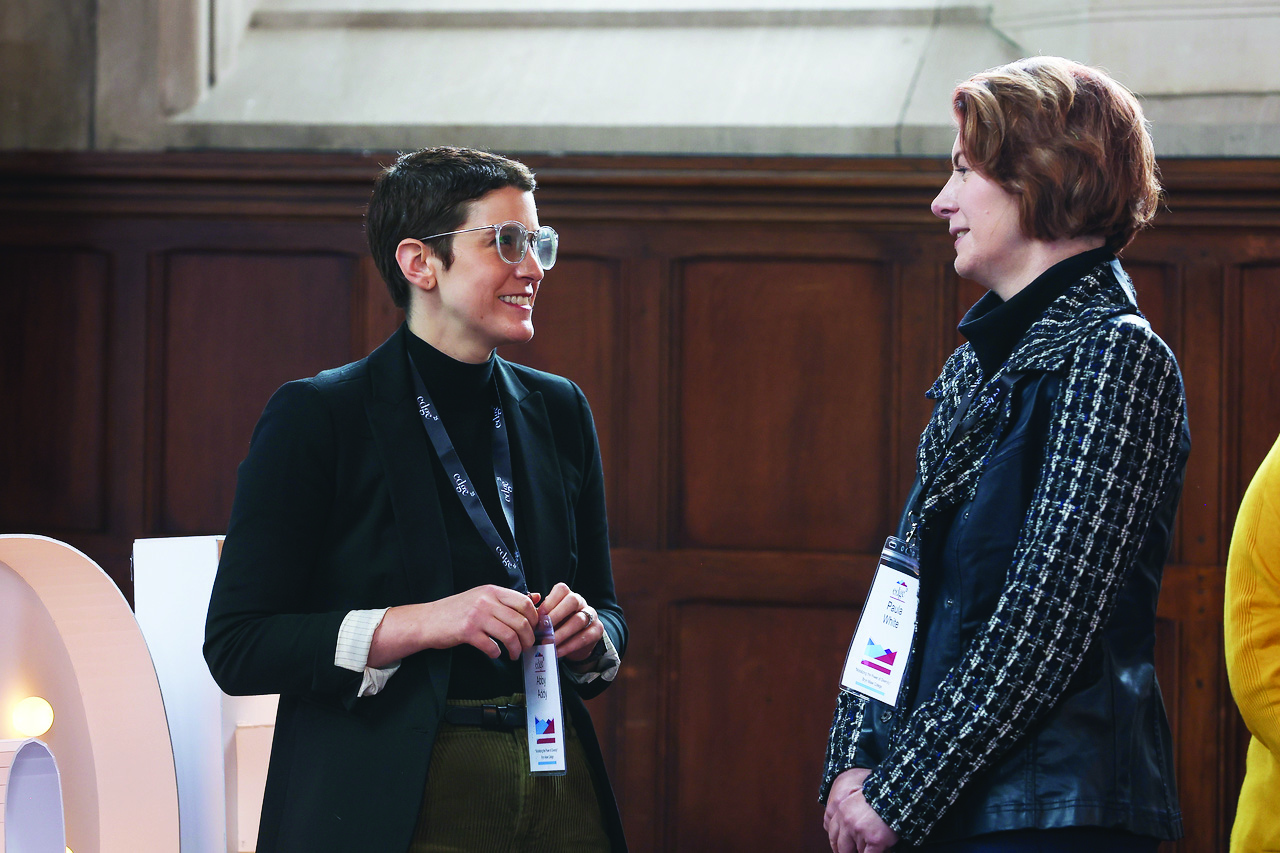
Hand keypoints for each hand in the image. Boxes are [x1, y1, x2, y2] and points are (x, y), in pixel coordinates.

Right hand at [369, 584, 538, 665]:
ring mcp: (476, 616)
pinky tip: (495, 653)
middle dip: (528, 638)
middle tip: (527, 646)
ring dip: (516, 649)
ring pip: (509, 635)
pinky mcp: (467, 632)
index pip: (524, 603)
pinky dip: (497, 653)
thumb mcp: (483, 597)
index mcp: (492, 591)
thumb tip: (535, 598)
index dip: (534, 619)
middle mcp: (486, 601)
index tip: (534, 629)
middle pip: (520, 621)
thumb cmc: (456, 610)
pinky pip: (491, 646)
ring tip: (514, 654)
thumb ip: (507, 598)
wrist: (428, 620)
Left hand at [536, 582, 605, 660]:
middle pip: (572, 601)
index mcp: (568, 595)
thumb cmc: (558, 626)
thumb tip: (528, 613)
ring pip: (579, 620)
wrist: (576, 642)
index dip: (549, 602)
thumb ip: (540, 613)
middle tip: (543, 630)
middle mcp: (581, 602)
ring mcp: (591, 615)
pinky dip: (569, 646)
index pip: (561, 590)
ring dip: (561, 633)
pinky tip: (557, 651)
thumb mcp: (549, 617)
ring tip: (548, 643)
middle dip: (556, 615)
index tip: (538, 616)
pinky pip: (584, 637)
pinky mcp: (597, 630)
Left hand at [823, 768, 898, 852]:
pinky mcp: (874, 840)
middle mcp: (846, 820)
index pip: (832, 833)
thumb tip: (844, 834)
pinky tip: (878, 849)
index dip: (836, 844)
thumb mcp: (857, 799)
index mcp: (841, 809)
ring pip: (858, 850)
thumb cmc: (881, 797)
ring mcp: (859, 830)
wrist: (897, 795)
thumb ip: (847, 814)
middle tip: (852, 852)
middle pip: (841, 846)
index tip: (839, 849)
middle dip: (846, 852)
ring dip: (865, 849)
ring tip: (873, 840)